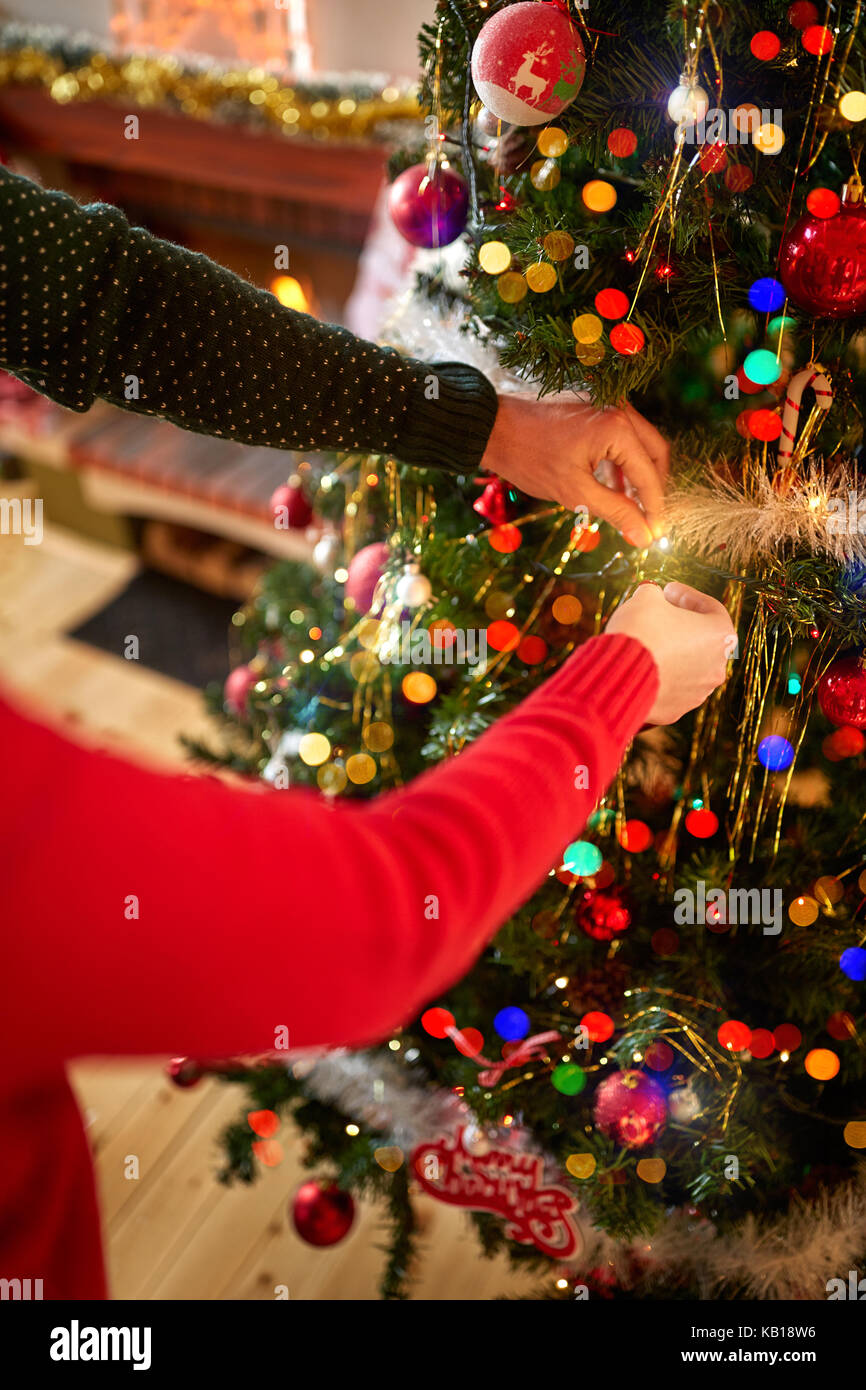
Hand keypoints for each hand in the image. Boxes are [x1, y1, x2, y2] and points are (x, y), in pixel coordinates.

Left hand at [479, 395, 668, 546]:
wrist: (492, 427)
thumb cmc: (528, 458)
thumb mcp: (574, 492)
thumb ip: (615, 513)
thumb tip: (644, 536)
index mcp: (617, 428)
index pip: (650, 474)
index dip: (654, 508)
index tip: (654, 535)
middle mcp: (620, 409)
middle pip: (655, 453)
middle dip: (653, 489)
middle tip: (647, 520)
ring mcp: (609, 404)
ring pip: (640, 444)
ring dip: (638, 476)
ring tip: (628, 508)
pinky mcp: (597, 406)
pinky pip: (622, 436)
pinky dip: (622, 462)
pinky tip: (612, 487)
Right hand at [606, 581, 734, 724]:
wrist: (620, 674)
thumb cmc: (641, 630)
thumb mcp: (646, 597)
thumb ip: (654, 593)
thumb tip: (651, 595)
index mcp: (721, 635)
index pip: (710, 608)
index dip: (687, 595)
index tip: (667, 590)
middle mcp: (717, 667)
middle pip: (701, 640)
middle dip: (680, 625)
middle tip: (658, 614)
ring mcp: (698, 693)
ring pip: (687, 667)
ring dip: (671, 652)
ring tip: (647, 641)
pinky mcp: (676, 710)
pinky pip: (670, 687)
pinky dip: (660, 675)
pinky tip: (641, 665)